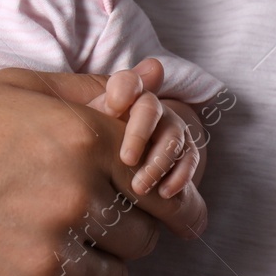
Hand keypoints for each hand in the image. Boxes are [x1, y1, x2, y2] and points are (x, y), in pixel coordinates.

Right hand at [0, 67, 208, 275]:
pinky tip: (30, 274)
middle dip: (120, 231)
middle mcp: (72, 198)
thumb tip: (144, 85)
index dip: (164, 194)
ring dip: (93, 270)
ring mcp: (47, 256)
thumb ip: (84, 93)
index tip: (167, 209)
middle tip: (81, 220)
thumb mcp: (13, 88)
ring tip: (49, 247)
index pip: (162, 180)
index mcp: (79, 138)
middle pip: (141, 236)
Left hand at [88, 59, 202, 198]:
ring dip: (158, 163)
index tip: (111, 109)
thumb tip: (119, 82)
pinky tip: (164, 193)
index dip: (123, 90)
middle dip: (139, 134)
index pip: (128, 82)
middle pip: (150, 108)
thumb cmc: (94, 144)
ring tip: (139, 188)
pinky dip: (179, 177)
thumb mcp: (87, 126)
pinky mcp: (184, 150)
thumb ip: (94, 108)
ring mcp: (170, 127)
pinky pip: (188, 159)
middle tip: (125, 160)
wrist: (114, 167)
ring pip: (172, 136)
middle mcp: (150, 107)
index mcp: (123, 95)